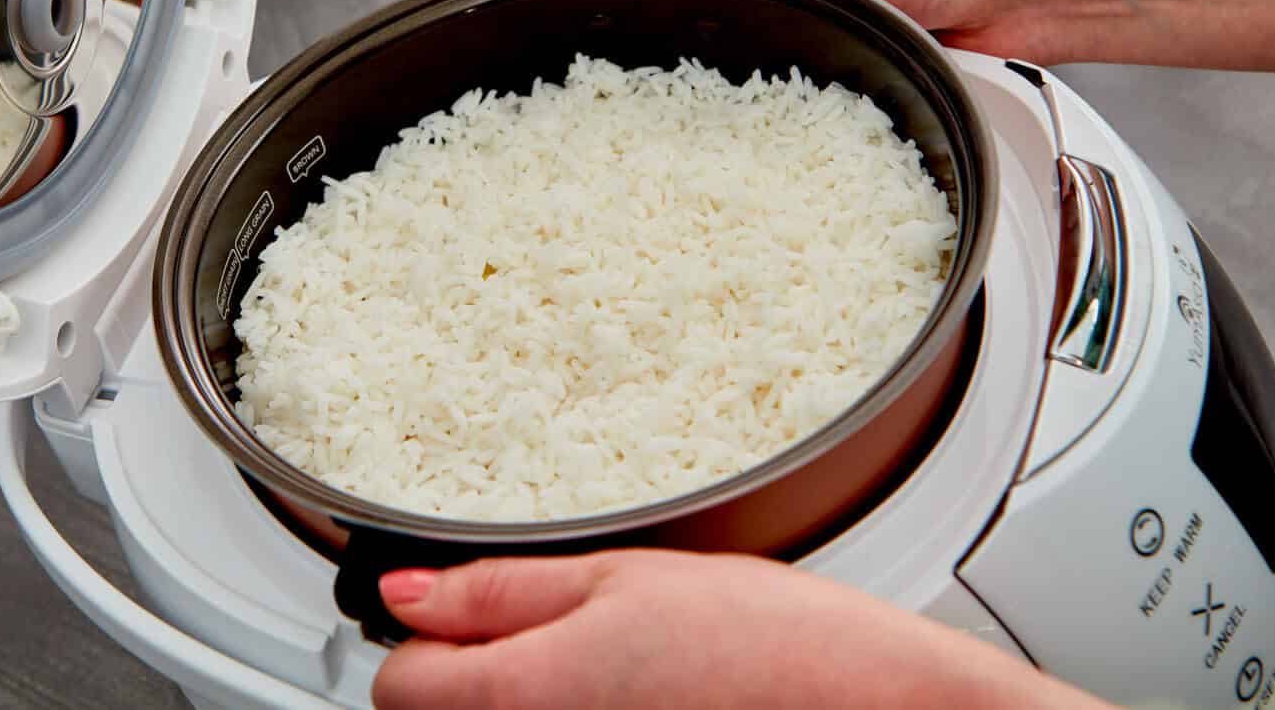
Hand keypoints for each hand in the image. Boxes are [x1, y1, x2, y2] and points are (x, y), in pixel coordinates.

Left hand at [371, 550, 1110, 709]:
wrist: (875, 705)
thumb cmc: (772, 643)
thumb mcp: (624, 577)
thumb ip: (502, 591)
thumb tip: (410, 591)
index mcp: (523, 697)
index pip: (399, 685)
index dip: (428, 635)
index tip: (470, 613)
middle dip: (474, 674)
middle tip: (555, 635)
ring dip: (526, 701)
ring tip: (611, 670)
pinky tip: (633, 700)